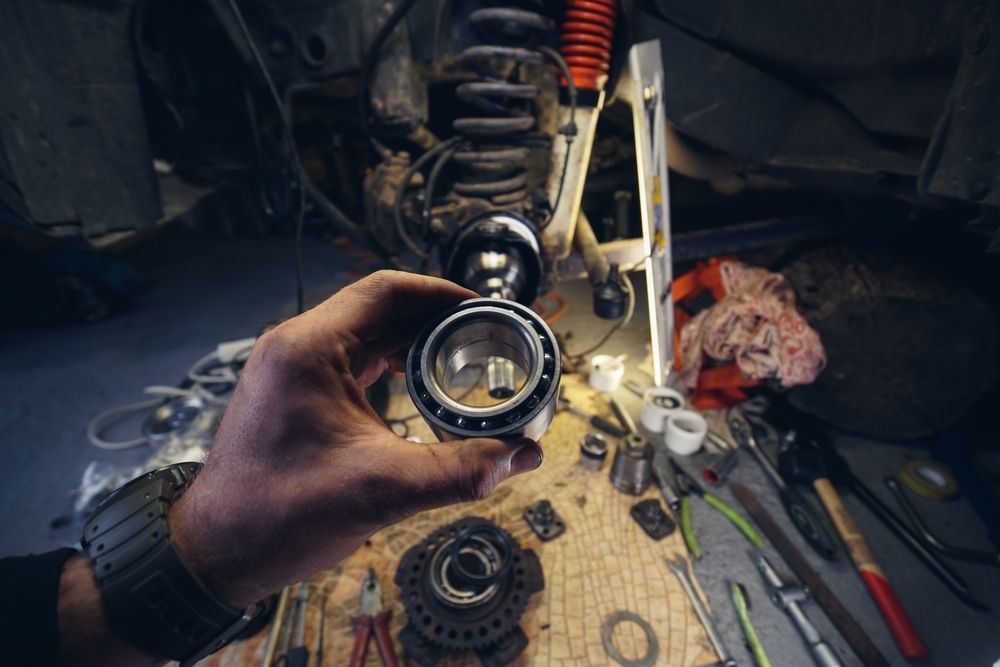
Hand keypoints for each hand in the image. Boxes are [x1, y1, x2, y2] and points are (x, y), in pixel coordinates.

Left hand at [169, 271, 543, 607]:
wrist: (214, 552)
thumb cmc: (274, 517)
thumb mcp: (380, 490)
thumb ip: (459, 470)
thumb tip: (520, 455)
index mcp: (309, 350)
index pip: (385, 291)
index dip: (441, 293)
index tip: (482, 305)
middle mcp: (296, 348)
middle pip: (379, 308)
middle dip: (436, 317)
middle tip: (485, 332)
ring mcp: (292, 370)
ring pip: (366, 333)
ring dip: (415, 339)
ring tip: (464, 352)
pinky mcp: (295, 393)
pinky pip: (353, 360)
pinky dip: (392, 362)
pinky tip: (423, 380)